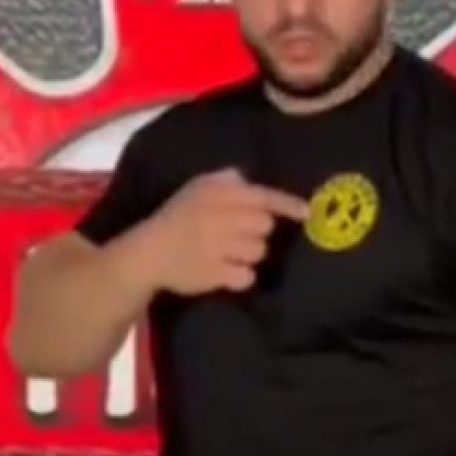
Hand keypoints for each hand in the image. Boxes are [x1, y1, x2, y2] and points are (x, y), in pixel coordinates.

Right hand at [141, 167, 308, 294]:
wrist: (148, 252)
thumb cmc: (178, 217)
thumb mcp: (197, 187)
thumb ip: (226, 180)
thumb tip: (251, 181)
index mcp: (216, 193)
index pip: (261, 196)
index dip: (288, 204)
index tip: (307, 213)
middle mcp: (218, 217)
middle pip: (265, 225)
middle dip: (257, 230)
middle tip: (238, 234)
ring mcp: (216, 247)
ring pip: (259, 251)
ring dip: (249, 254)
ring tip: (228, 252)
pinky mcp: (214, 274)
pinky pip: (247, 276)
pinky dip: (241, 275)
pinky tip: (225, 270)